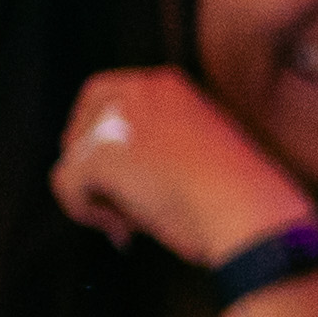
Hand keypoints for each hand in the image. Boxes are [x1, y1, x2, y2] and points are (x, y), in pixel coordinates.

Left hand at [51, 68, 317, 270]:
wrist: (250, 211)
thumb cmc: (240, 195)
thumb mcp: (200, 149)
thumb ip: (160, 144)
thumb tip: (115, 171)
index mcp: (168, 85)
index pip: (104, 95)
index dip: (98, 135)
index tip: (117, 173)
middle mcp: (137, 91)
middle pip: (81, 125)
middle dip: (91, 166)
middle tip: (120, 205)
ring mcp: (116, 121)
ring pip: (74, 158)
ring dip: (97, 195)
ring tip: (133, 222)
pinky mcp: (99, 155)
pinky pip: (67, 184)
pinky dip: (86, 213)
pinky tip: (123, 231)